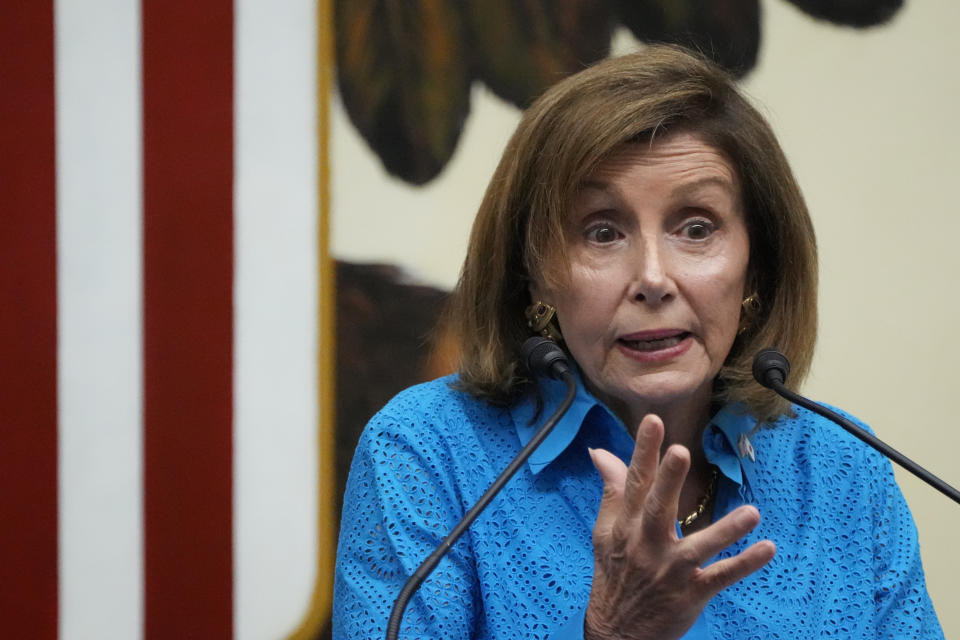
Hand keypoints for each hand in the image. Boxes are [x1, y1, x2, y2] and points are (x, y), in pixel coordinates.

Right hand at [585, 414, 775, 639]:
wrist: (617, 632)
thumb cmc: (613, 574)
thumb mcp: (605, 531)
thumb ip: (612, 490)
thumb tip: (600, 452)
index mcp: (625, 526)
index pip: (634, 483)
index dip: (643, 451)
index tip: (654, 422)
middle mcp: (646, 545)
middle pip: (658, 508)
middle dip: (669, 480)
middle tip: (682, 451)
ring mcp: (671, 570)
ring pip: (700, 546)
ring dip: (726, 530)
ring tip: (752, 513)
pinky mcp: (692, 593)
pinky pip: (721, 577)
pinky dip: (744, 564)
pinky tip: (767, 548)